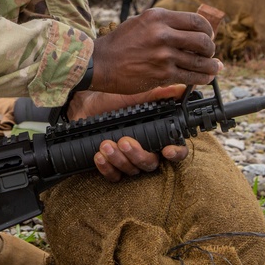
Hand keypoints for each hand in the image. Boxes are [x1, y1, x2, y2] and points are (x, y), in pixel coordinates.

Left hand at [67, 86, 188, 181]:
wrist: (85, 105)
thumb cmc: (112, 101)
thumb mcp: (133, 96)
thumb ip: (156, 95)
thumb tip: (179, 88)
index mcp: (155, 135)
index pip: (176, 150)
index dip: (176, 153)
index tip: (167, 151)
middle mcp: (145, 151)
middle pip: (151, 163)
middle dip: (137, 154)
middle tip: (124, 142)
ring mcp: (128, 161)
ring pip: (132, 170)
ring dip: (119, 159)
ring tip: (105, 144)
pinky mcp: (111, 167)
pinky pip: (114, 176)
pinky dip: (107, 168)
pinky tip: (99, 156)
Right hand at [89, 7, 221, 94]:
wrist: (100, 63)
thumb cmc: (119, 43)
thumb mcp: (140, 22)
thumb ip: (164, 24)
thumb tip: (191, 30)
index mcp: (158, 17)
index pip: (196, 21)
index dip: (208, 30)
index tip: (208, 36)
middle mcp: (162, 34)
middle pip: (203, 41)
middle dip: (210, 49)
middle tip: (209, 53)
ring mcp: (164, 55)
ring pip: (201, 61)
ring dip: (211, 66)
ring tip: (213, 67)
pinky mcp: (163, 74)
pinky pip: (191, 77)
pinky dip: (203, 78)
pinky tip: (205, 77)